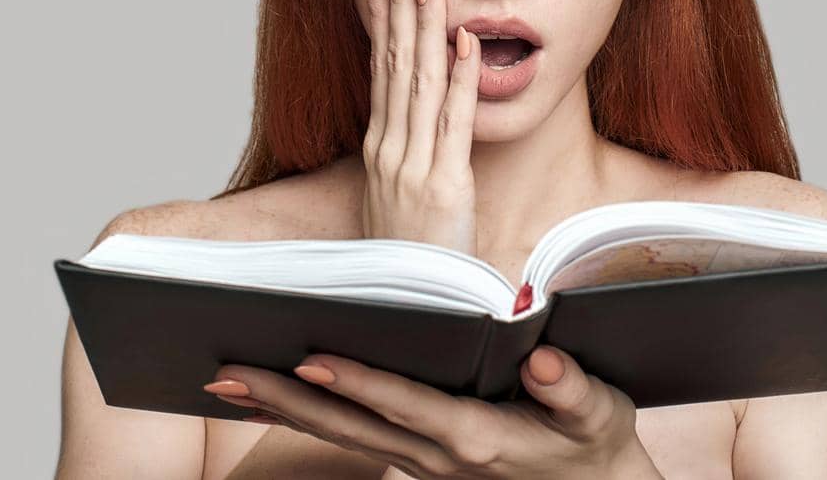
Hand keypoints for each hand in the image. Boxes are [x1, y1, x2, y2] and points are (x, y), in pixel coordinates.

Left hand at [203, 344, 661, 478]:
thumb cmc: (598, 446)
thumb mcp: (601, 415)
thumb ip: (571, 389)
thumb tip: (541, 358)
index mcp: (477, 437)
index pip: (402, 405)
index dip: (355, 382)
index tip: (307, 360)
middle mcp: (439, 457)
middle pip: (349, 425)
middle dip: (284, 399)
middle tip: (224, 372)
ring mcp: (425, 467)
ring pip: (342, 435)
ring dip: (283, 410)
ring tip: (229, 381)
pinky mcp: (422, 465)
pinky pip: (354, 440)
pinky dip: (312, 418)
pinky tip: (281, 398)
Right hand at [358, 0, 481, 253]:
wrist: (410, 313)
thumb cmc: (409, 259)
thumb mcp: (396, 198)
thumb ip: (402, 155)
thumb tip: (406, 121)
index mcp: (378, 147)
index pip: (379, 67)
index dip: (381, 18)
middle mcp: (389, 148)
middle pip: (394, 62)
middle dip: (397, 4)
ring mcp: (413, 165)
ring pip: (419, 80)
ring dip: (425, 25)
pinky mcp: (445, 185)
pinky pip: (455, 122)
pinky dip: (463, 79)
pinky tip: (468, 42)